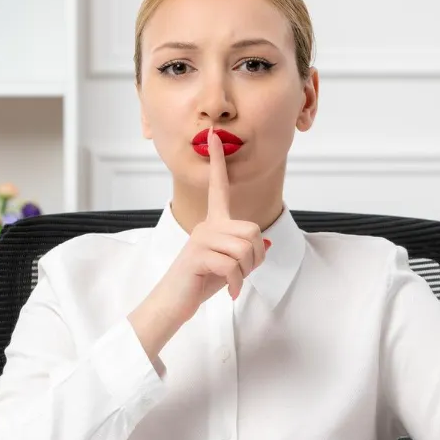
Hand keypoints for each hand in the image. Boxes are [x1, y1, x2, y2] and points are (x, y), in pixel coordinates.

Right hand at [130, 131, 269, 360]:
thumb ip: (247, 253)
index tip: (215, 136)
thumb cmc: (200, 282)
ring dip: (246, 272)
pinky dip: (236, 284)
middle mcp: (206, 225)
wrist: (174, 303)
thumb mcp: (230, 266)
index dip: (217, 162)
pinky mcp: (198, 256)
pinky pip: (233, 265)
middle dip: (256, 258)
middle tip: (242, 274)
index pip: (218, 187)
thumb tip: (265, 244)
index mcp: (213, 223)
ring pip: (245, 248)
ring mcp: (200, 239)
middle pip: (252, 230)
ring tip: (232, 282)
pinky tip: (229, 292)